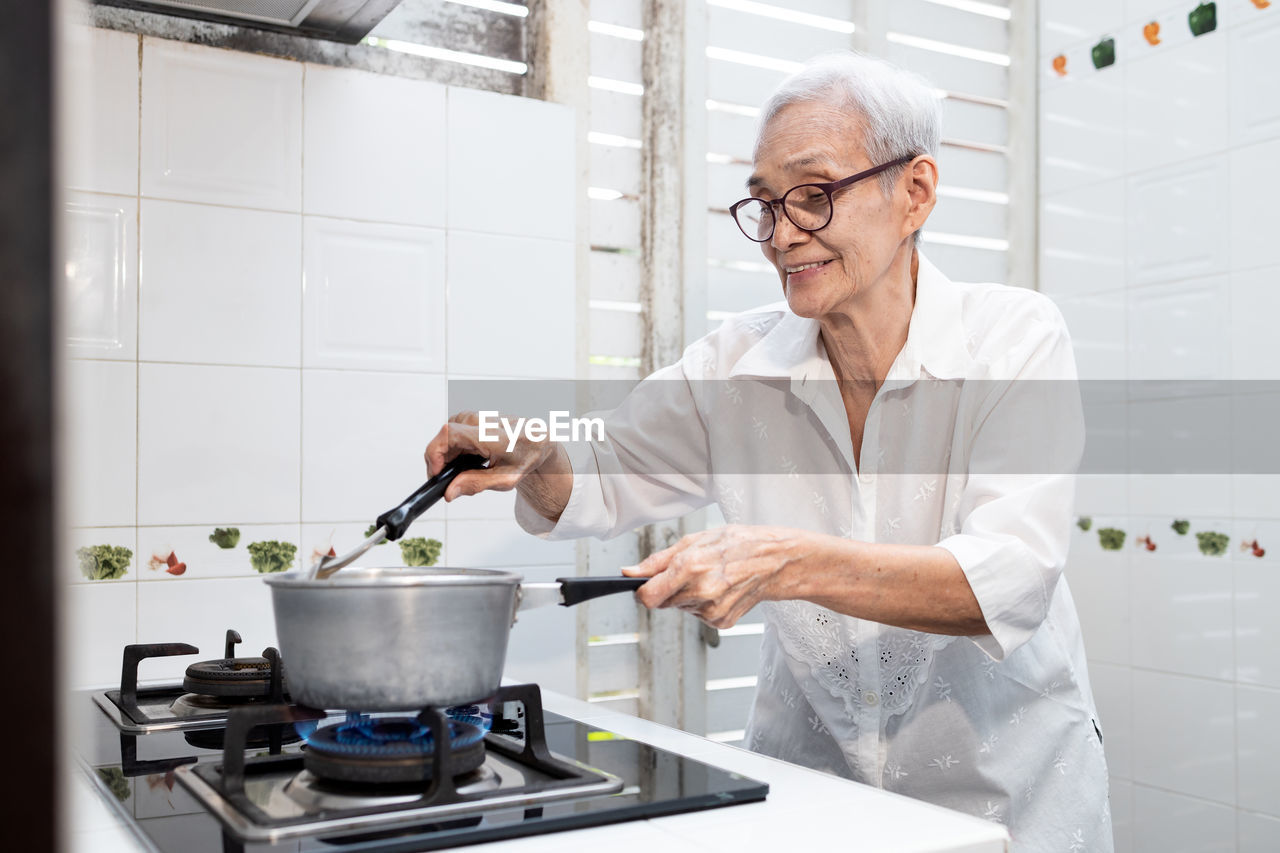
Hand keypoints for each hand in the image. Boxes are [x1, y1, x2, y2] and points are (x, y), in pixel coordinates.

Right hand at [424, 412, 570, 513]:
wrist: (538, 441)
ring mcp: (476, 417)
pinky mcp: (473, 417)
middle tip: (449, 478)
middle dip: (439, 460)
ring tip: (461, 470)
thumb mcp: (505, 479)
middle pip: (444, 437)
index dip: (435, 452)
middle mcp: (482, 421)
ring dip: (446, 454)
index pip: (450, 434)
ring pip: (447, 435)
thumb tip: (449, 491)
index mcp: (492, 435)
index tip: (436, 471)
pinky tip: (465, 459)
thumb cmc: (525, 458)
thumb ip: (476, 484)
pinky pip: (453, 431)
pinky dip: (452, 447)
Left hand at [621, 525, 807, 627]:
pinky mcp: (721, 622)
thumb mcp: (695, 540)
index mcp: (690, 568)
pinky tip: (720, 589)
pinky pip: (698, 615)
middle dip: (669, 589)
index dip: (642, 592)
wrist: (775, 561)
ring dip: (687, 595)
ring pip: (681, 608)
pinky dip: (703, 604)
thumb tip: (631, 572)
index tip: (643, 586)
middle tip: (691, 572)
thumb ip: (657, 560)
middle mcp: (700, 592)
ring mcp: (712, 611)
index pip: (648, 596)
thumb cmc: (738, 545)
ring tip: (711, 577)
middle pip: (663, 602)